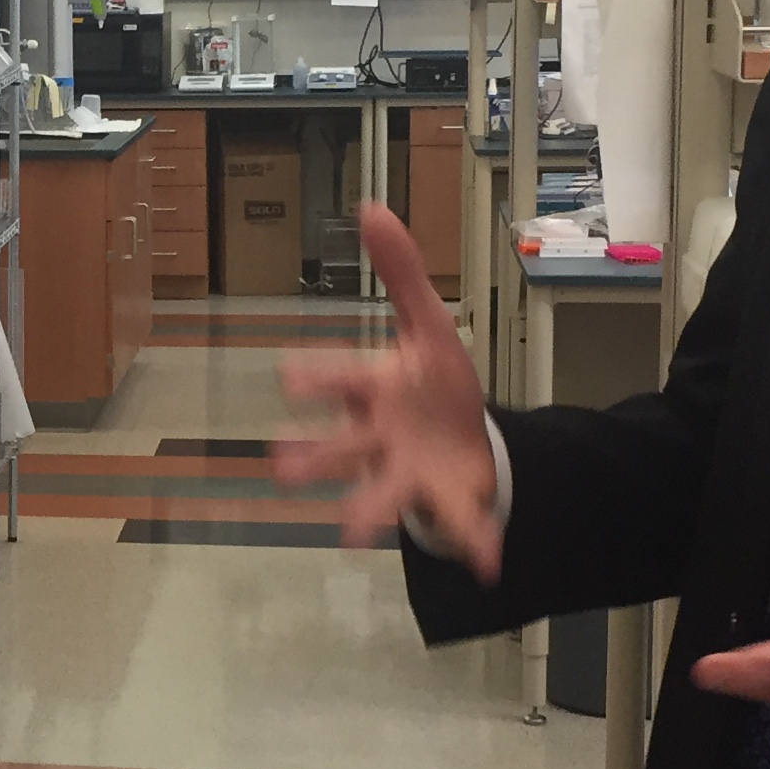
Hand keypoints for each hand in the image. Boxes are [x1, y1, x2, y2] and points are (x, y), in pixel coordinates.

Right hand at [272, 203, 500, 571]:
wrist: (462, 440)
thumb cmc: (432, 384)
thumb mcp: (426, 323)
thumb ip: (400, 271)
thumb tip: (373, 205)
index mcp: (375, 392)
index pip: (341, 380)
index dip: (318, 377)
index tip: (288, 375)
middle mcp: (381, 439)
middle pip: (342, 447)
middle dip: (314, 457)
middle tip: (279, 467)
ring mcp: (410, 474)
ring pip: (382, 494)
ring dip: (366, 512)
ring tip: (351, 535)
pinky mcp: (446, 501)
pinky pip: (458, 525)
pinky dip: (472, 543)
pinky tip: (489, 564)